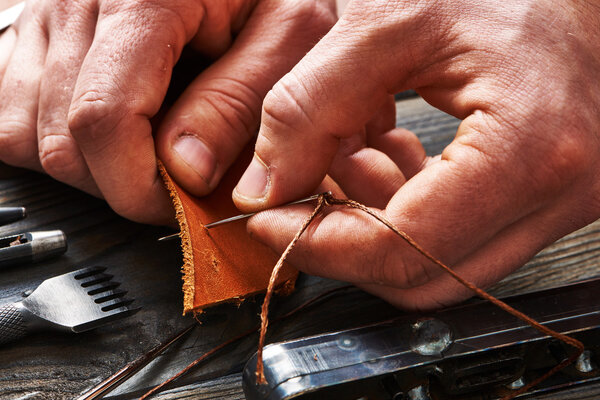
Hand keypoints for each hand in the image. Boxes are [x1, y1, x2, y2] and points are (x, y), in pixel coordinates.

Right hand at [0, 0, 335, 223]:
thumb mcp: (287, 34)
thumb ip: (239, 101)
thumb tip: (186, 171)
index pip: (104, 120)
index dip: (139, 184)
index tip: (181, 203)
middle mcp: (76, 2)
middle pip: (64, 141)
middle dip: (122, 185)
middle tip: (176, 183)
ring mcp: (46, 18)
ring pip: (28, 137)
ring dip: (90, 169)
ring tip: (146, 154)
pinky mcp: (36, 37)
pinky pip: (13, 115)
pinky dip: (59, 143)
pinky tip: (113, 135)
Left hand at [234, 0, 599, 308]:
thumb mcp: (385, 23)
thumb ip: (311, 106)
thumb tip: (264, 189)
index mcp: (529, 148)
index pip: (405, 248)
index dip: (320, 245)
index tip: (267, 220)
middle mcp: (560, 194)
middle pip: (420, 275)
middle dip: (342, 242)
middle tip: (297, 192)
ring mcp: (558, 202)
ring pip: (436, 262)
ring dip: (370, 221)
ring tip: (343, 151)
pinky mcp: (542, 196)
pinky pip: (459, 234)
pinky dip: (403, 209)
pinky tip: (381, 153)